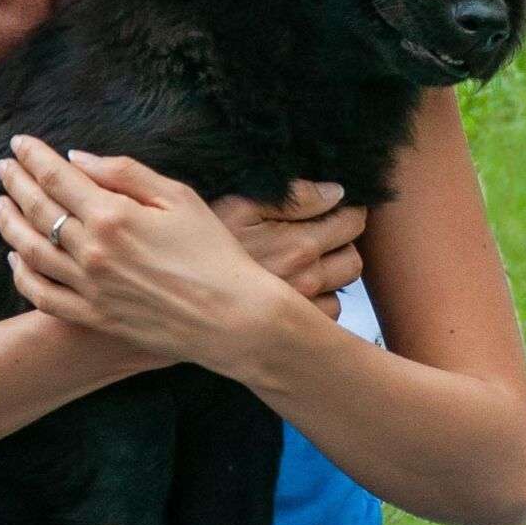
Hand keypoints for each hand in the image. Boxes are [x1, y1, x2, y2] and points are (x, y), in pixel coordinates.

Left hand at [0, 135, 280, 371]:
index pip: (56, 177)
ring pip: (30, 251)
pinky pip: (42, 296)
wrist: (231, 317)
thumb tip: (77, 157)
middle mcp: (91, 251)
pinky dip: (22, 275)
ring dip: (8, 224)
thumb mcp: (178, 197)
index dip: (32, 157)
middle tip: (3, 167)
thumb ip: (125, 172)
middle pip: (37, 209)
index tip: (19, 143)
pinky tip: (15, 258)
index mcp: (112, 215)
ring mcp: (88, 286)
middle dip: (15, 183)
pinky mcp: (92, 316)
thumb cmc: (212, 252)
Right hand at [208, 179, 367, 319]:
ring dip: (330, 276)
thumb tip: (335, 192)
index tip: (333, 208)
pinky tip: (293, 291)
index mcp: (298, 245)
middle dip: (342, 245)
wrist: (173, 292)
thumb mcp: (238, 204)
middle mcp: (306, 282)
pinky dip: (317, 303)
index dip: (346, 211)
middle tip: (320, 235)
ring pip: (341, 291)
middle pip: (352, 260)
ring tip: (304, 265)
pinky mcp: (289, 332)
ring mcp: (299, 312)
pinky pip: (323, 317)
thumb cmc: (198, 244)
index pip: (352, 223)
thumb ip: (292, 196)